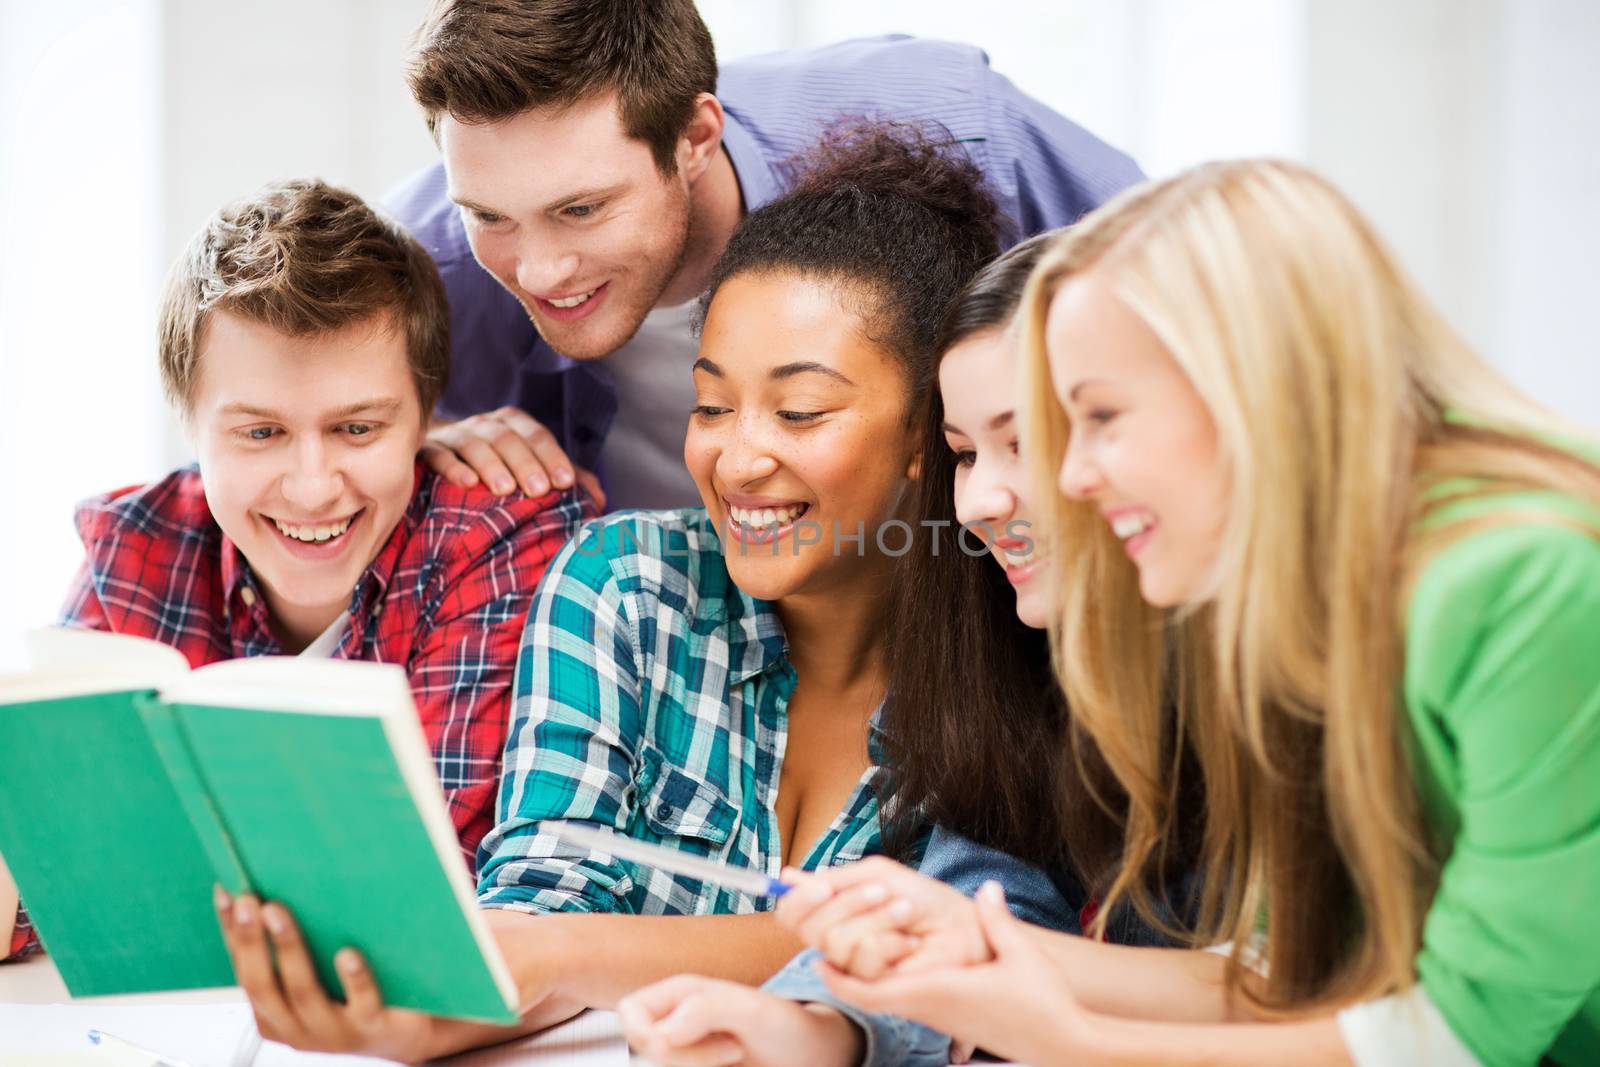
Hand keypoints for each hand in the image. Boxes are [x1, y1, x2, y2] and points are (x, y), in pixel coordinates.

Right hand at [215, 887, 440, 1063]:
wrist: (408, 1029)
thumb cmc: (357, 990)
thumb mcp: (320, 969)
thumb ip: (300, 941)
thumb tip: (280, 878)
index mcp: (273, 1013)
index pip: (243, 970)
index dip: (231, 932)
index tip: (226, 892)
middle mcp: (295, 1028)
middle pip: (262, 985)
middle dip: (250, 940)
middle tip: (247, 899)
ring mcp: (332, 1032)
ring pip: (304, 992)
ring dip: (287, 948)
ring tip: (277, 911)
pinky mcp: (371, 1028)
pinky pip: (360, 1003)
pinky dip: (353, 978)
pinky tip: (347, 952)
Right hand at [423, 406, 605, 508]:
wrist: (438, 452)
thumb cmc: (495, 466)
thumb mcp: (531, 467)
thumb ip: (562, 479)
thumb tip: (599, 500)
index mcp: (513, 424)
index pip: (537, 436)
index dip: (553, 458)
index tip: (566, 483)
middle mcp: (485, 424)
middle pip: (508, 438)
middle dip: (526, 463)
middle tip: (539, 491)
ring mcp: (455, 435)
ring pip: (475, 444)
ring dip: (492, 465)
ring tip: (505, 490)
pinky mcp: (427, 449)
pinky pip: (439, 455)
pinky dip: (452, 466)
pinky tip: (465, 483)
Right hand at [619, 975, 863, 1066]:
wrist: (812, 1057)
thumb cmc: (786, 1026)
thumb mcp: (753, 1009)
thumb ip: (706, 1008)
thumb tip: (662, 1033)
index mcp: (681, 993)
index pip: (631, 1015)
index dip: (653, 1036)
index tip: (702, 1039)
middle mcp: (677, 1019)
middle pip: (644, 1050)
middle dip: (684, 1059)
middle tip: (731, 1051)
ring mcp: (686, 1048)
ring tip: (736, 1056)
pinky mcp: (695, 1066)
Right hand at [776, 857, 989, 979]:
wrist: (963, 925)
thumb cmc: (926, 901)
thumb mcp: (877, 876)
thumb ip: (834, 880)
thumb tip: (787, 877)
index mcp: (834, 917)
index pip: (792, 915)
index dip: (799, 900)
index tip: (822, 885)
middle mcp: (839, 945)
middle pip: (810, 928)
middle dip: (849, 902)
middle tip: (882, 893)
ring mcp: (855, 970)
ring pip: (837, 942)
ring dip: (877, 919)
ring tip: (905, 915)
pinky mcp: (874, 989)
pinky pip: (862, 959)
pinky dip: (890, 941)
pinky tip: (909, 943)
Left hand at [819, 882, 1099, 1066]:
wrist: (1063, 1045)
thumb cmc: (1043, 1003)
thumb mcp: (1021, 954)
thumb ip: (997, 920)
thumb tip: (986, 889)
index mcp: (938, 992)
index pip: (874, 991)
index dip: (841, 976)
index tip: (817, 958)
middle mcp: (931, 1008)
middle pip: (871, 999)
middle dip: (844, 977)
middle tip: (823, 951)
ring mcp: (940, 1018)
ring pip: (888, 1002)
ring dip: (866, 981)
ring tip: (852, 949)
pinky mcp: (951, 1021)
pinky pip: (907, 1004)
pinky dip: (890, 986)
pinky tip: (895, 964)